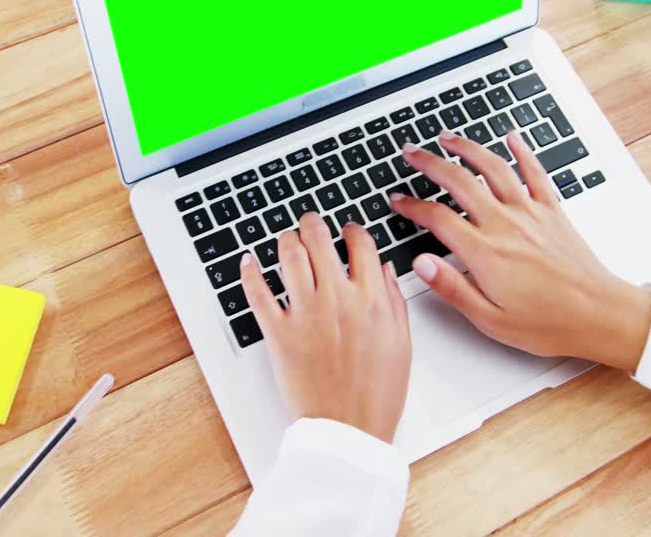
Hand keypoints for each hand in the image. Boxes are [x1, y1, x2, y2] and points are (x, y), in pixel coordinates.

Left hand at [241, 213, 411, 442]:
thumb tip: (384, 269)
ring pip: (289, 256)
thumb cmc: (377, 393)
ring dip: (286, 239)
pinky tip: (249, 262)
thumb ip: (393, 301)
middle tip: (310, 221)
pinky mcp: (279, 333)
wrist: (348, 428)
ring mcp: (305, 314)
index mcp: (371, 300)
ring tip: (287, 237)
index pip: (360, 244)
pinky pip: (258, 293)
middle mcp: (337, 299)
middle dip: (313, 223)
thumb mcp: (402, 343)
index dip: (353, 230)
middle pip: (319, 240)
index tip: (348, 230)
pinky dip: (250, 273)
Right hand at [389, 129, 650, 371]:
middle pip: (459, 181)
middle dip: (430, 163)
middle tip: (412, 153)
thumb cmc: (549, 323)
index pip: (437, 218)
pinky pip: (534, 172)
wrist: (600, 314)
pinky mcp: (553, 211)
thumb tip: (421, 263)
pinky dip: (521, 151)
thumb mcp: (490, 319)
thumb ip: (453, 288)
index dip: (412, 206)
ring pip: (493, 168)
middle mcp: (505, 225)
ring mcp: (530, 213)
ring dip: (467, 148)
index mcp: (485, 252)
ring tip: (448, 137)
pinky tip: (511, 137)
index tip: (398, 201)